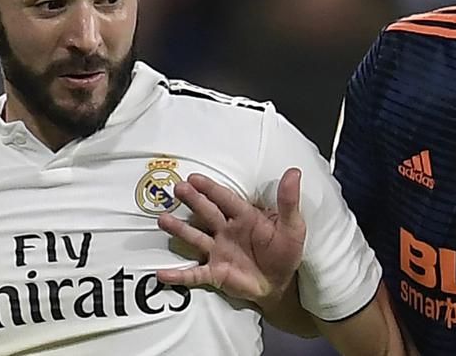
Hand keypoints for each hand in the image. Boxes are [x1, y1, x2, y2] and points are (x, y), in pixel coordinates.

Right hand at [155, 168, 305, 307]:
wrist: (281, 284)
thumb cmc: (286, 251)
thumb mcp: (292, 227)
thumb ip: (289, 202)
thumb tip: (294, 172)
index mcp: (245, 217)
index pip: (226, 199)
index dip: (211, 188)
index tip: (194, 178)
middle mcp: (227, 231)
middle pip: (207, 212)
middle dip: (193, 200)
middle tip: (178, 188)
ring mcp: (219, 251)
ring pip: (196, 238)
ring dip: (180, 229)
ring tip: (162, 219)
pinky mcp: (216, 273)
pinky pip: (194, 274)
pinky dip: (178, 275)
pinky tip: (161, 274)